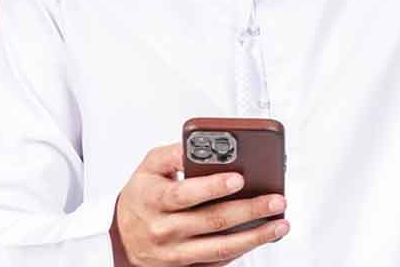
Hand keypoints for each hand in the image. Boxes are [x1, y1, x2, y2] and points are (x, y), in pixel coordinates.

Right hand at [110, 142, 289, 266]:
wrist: (120, 237)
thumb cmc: (140, 198)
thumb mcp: (148, 167)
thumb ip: (174, 154)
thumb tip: (201, 145)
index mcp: (154, 199)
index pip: (186, 194)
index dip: (213, 186)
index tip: (238, 178)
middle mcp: (164, 229)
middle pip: (212, 221)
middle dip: (249, 210)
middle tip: (275, 200)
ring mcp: (175, 252)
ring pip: (220, 247)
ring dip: (255, 236)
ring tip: (279, 223)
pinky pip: (218, 262)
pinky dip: (242, 250)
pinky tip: (261, 238)